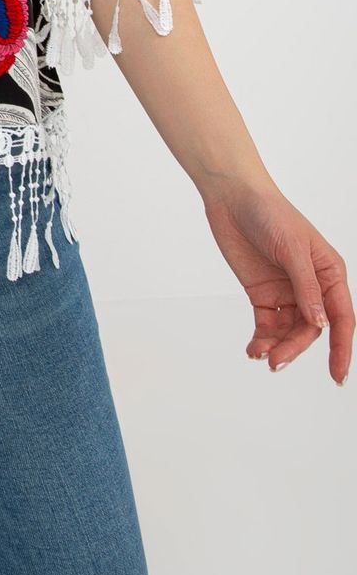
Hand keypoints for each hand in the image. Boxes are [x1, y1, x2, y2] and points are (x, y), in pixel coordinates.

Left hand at [202, 179, 351, 383]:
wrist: (232, 197)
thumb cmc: (269, 213)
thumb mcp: (292, 249)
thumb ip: (306, 288)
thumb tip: (320, 325)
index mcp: (330, 273)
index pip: (341, 318)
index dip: (342, 349)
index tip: (338, 377)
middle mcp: (311, 286)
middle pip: (311, 329)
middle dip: (296, 348)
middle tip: (276, 362)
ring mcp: (287, 291)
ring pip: (289, 331)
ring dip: (277, 346)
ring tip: (260, 355)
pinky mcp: (263, 294)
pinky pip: (267, 324)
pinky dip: (261, 339)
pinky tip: (253, 349)